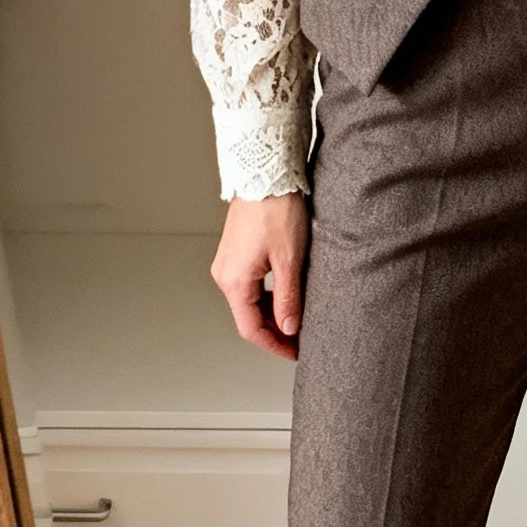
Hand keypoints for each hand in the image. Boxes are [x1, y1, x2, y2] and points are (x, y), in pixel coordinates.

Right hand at [211, 193, 309, 359]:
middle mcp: (225, 274)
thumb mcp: (290, 260)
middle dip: (276, 333)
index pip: (252, 329)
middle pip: (249, 318)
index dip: (276, 346)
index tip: (296, 353)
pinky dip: (267, 297)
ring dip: (272, 315)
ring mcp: (228, 263)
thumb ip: (288, 298)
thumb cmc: (276, 210)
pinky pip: (249, 286)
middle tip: (302, 340)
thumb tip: (290, 329)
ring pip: (250, 302)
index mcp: (234, 281)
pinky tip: (287, 297)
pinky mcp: (235, 253)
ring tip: (299, 320)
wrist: (265, 174)